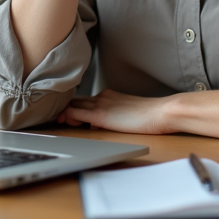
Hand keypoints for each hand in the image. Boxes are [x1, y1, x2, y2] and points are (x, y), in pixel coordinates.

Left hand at [57, 89, 175, 134]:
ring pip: (74, 106)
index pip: (86, 100)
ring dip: (64, 114)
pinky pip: (77, 113)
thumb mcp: (129, 113)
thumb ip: (115, 115)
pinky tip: (62, 121)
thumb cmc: (150, 115)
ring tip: (58, 121)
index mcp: (109, 95)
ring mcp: (101, 104)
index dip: (74, 107)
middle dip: (65, 109)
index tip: (68, 116)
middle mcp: (103, 96)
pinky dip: (67, 116)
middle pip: (76, 101)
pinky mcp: (101, 115)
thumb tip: (104, 123)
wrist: (161, 112)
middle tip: (58, 119)